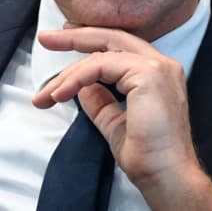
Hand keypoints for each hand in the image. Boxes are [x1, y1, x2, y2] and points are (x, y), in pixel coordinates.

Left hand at [33, 24, 211, 209]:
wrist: (166, 175)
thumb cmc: (148, 156)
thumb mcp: (115, 123)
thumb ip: (101, 102)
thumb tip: (83, 88)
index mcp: (157, 73)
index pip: (119, 46)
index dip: (89, 41)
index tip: (62, 39)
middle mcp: (161, 64)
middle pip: (111, 38)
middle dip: (74, 37)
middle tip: (45, 39)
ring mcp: (156, 66)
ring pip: (100, 56)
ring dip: (68, 75)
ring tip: (46, 94)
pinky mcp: (148, 73)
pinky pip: (100, 66)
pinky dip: (76, 79)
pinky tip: (60, 94)